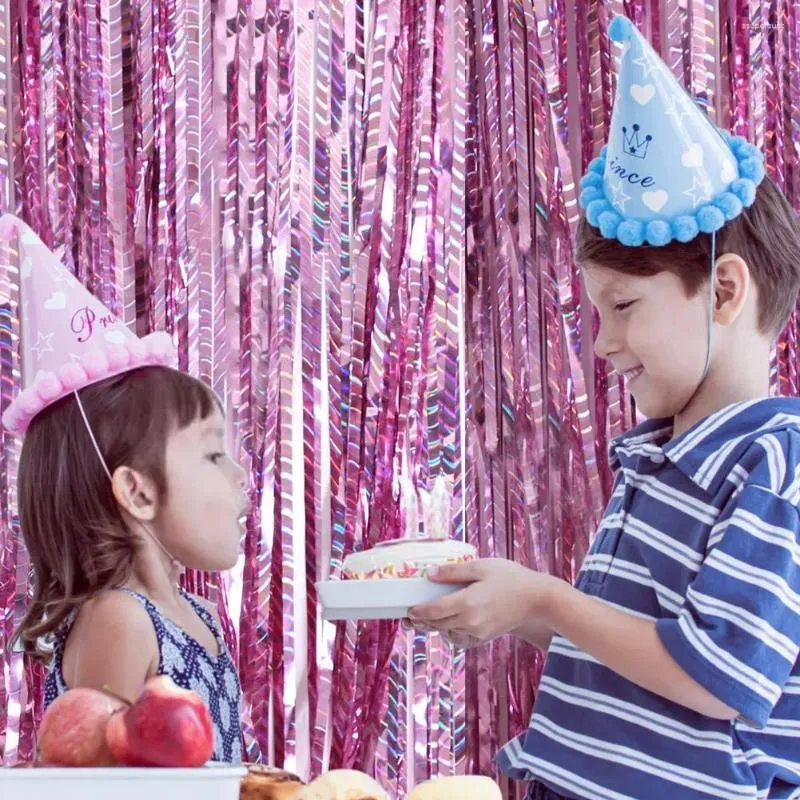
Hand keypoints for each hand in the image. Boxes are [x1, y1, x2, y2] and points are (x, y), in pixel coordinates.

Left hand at [407, 558, 557, 643]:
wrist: (537, 599)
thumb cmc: (510, 578)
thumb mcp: (481, 567)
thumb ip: (453, 572)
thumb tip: (429, 573)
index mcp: (467, 603)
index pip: (434, 610)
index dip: (418, 611)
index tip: (408, 608)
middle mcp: (470, 621)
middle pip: (438, 624)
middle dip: (422, 621)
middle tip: (409, 616)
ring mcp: (478, 632)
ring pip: (448, 631)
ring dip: (435, 626)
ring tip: (424, 618)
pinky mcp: (485, 636)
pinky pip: (461, 635)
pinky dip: (451, 630)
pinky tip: (447, 622)